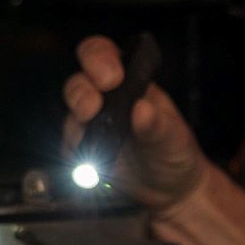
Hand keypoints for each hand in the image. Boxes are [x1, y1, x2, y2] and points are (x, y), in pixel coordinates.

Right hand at [62, 35, 210, 214]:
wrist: (169, 189)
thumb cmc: (173, 151)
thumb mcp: (174, 137)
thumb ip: (159, 124)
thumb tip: (142, 109)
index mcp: (127, 81)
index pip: (103, 56)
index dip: (100, 59)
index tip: (111, 77)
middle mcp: (103, 98)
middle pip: (79, 82)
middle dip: (81, 91)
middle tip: (93, 107)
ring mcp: (90, 124)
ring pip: (71, 114)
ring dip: (77, 123)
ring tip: (93, 135)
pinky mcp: (83, 152)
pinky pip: (70, 148)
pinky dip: (76, 152)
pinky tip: (91, 161)